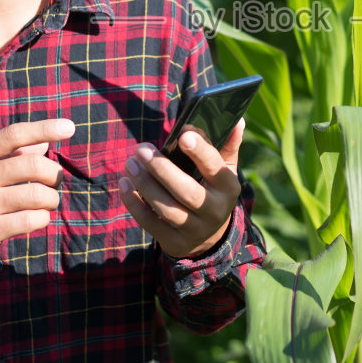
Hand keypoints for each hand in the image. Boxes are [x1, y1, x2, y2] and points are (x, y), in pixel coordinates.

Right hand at [0, 118, 72, 267]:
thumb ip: (7, 151)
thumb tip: (44, 141)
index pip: (14, 134)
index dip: (45, 128)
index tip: (68, 128)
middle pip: (34, 165)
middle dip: (54, 173)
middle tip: (54, 180)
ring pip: (37, 195)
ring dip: (51, 199)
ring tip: (48, 201)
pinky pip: (31, 221)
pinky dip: (43, 218)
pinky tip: (38, 217)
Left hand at [118, 118, 243, 259]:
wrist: (209, 235)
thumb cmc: (212, 190)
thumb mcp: (224, 170)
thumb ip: (228, 144)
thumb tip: (237, 119)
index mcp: (228, 188)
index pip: (216, 168)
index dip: (200, 152)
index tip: (183, 134)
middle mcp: (214, 211)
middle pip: (187, 191)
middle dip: (162, 169)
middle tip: (141, 149)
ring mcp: (194, 230)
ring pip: (166, 208)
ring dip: (145, 184)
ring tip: (130, 164)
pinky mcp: (174, 243)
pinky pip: (151, 223)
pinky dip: (135, 204)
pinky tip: (124, 184)